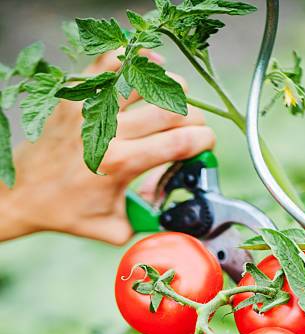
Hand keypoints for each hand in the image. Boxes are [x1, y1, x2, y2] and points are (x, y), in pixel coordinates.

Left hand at [0, 51, 214, 243]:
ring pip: (149, 79)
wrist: (26, 191)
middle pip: (172, 108)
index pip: (180, 141)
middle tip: (190, 130)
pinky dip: (137, 59)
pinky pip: (113, 60)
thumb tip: (174, 210)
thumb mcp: (115, 229)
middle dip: (194, 119)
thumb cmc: (69, 211)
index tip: (205, 145)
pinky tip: (150, 69)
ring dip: (170, 90)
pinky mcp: (77, 92)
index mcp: (120, 163)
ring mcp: (91, 105)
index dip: (204, 141)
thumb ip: (149, 222)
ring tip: (170, 105)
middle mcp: (108, 129)